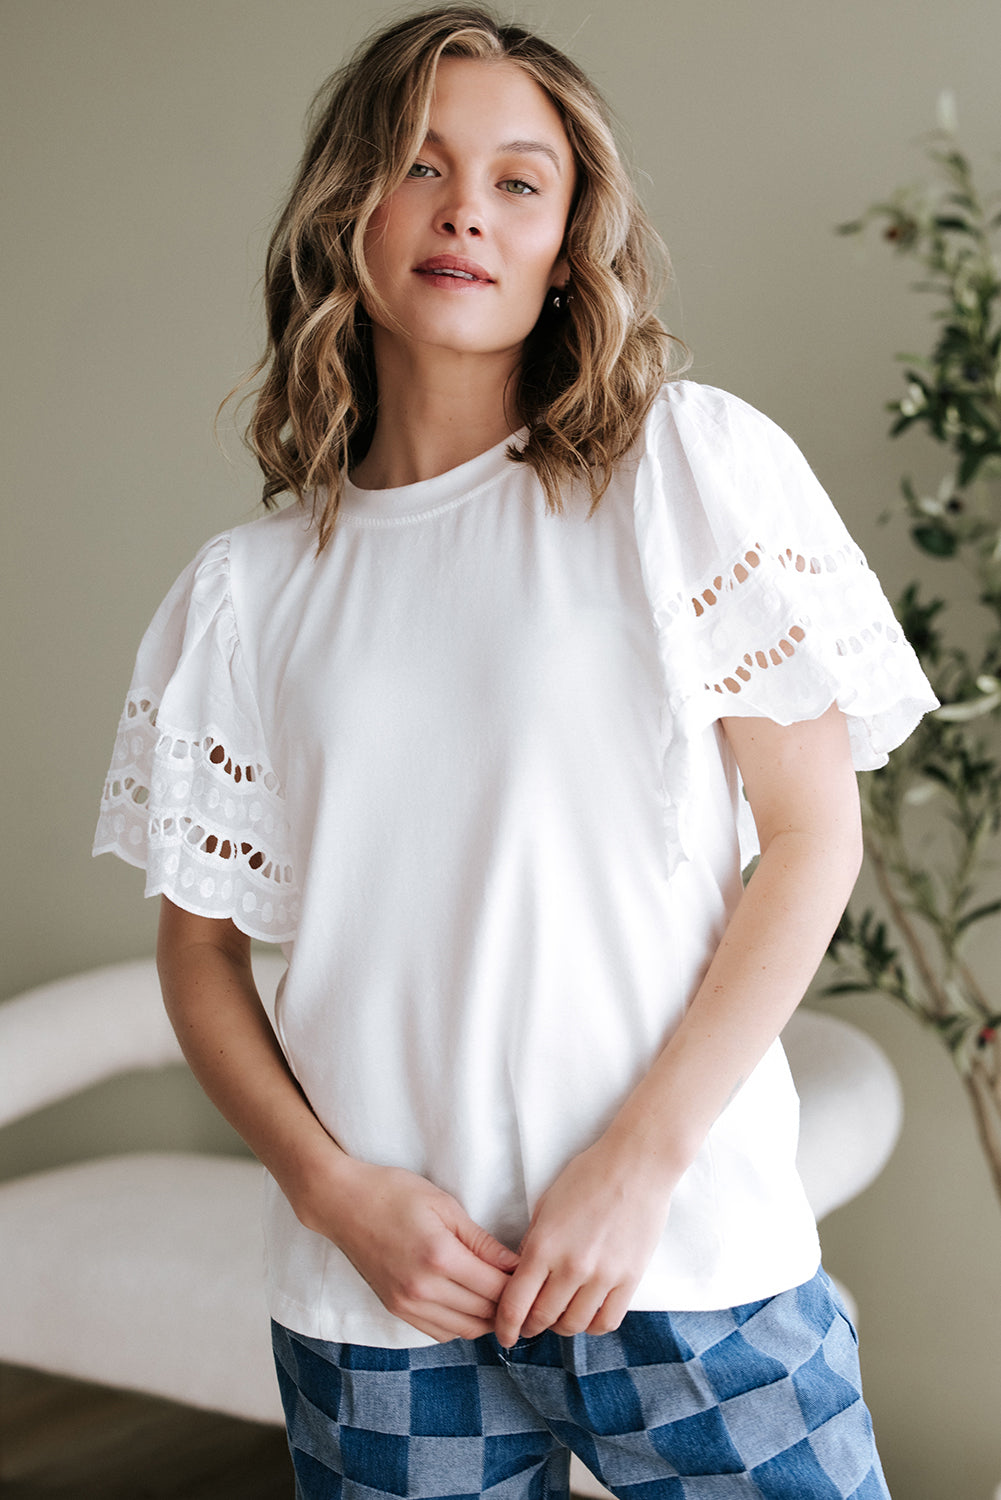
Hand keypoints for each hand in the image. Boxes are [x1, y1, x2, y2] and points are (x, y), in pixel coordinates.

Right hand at [308, 1159, 518, 1342]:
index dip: (520, 1285)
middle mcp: (423, 1289)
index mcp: (440, 1258)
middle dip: (508, 1304)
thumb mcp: (444, 1205)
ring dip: (486, 1318)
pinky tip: (468, 1303)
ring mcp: (407, 1303)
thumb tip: (515, 1265)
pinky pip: (439, 1332)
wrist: (342, 1203)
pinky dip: (460, 1323)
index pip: (497, 1289)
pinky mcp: (396, 1309)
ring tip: (498, 1296)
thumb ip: (481, 1241)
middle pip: (484, 1314)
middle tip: (521, 1288)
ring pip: (464, 1330)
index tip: (532, 1274)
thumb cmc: (394, 1193)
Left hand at [493, 1138, 674, 1347]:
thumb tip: (524, 1275)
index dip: (506, 1326)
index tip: (505, 1334)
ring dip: (562, 1326)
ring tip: (560, 1316)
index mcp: (544, 1246)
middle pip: (543, 1318)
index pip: (516, 1304)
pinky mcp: (629, 1279)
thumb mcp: (547, 1205)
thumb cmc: (588, 1176)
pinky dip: (593, 1326)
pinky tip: (588, 1314)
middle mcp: (571, 1267)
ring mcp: (603, 1276)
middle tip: (531, 1324)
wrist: (635, 1165)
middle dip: (531, 1326)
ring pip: (574, 1325)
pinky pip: (607, 1321)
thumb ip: (534, 1242)